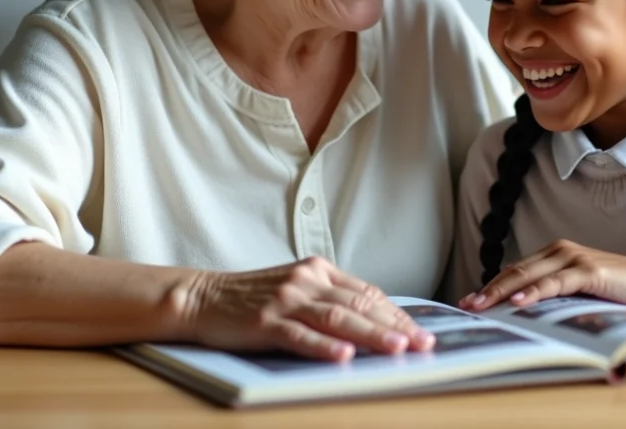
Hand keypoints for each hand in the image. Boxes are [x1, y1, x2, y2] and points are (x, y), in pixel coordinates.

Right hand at [179, 257, 434, 360]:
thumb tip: (372, 319)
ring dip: (372, 334)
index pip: (367, 292)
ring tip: (398, 349)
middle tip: (423, 343)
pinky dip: (324, 346)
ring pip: (338, 318)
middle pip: (359, 304)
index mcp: (318, 270)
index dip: (396, 313)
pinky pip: (301, 335)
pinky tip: (344, 355)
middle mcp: (306, 280)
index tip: (420, 331)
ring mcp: (286, 300)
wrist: (202, 297)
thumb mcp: (296, 287)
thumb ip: (329, 298)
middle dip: (395, 326)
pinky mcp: (265, 321)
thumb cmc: (252, 298)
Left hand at [459, 240, 625, 311]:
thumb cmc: (622, 289)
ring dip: (501, 292)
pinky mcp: (589, 271)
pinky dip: (534, 293)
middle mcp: (561, 251)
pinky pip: (555, 283)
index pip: (516, 271)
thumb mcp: (582, 292)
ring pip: (529, 275)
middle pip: (515, 272)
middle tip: (465, 306)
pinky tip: (518, 303)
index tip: (470, 302)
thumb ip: (558, 295)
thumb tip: (526, 313)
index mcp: (556, 255)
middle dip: (488, 290)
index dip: (492, 286)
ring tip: (480, 305)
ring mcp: (574, 259)